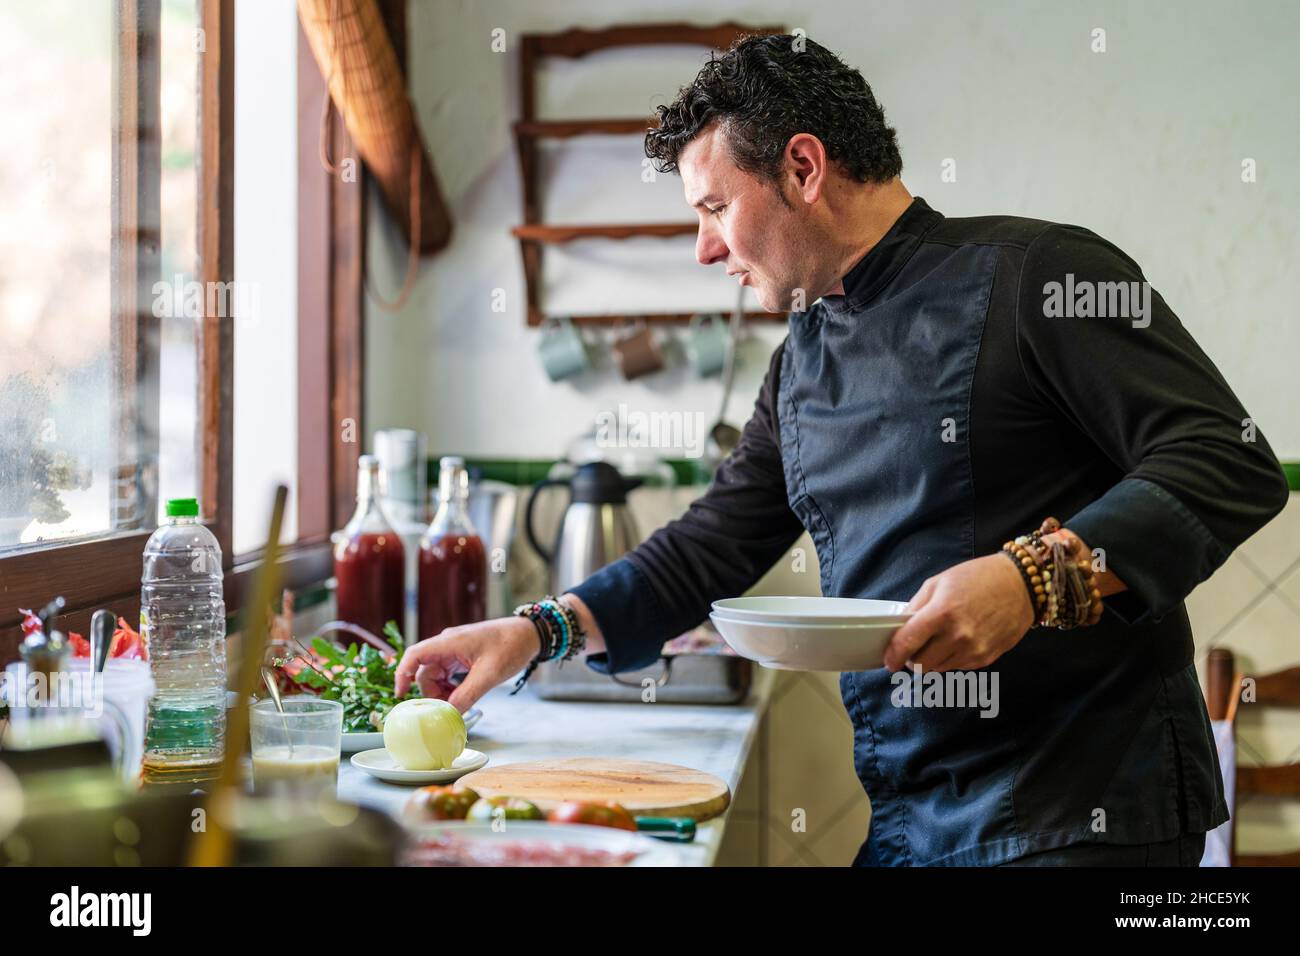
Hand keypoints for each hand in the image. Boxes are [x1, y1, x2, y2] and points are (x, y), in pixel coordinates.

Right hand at [394, 616, 539, 712]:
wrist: (530, 634)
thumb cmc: (511, 646)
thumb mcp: (489, 675)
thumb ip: (467, 695)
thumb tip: (449, 715)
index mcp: (449, 643)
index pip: (415, 655)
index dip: (402, 674)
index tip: (401, 695)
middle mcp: (447, 645)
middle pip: (425, 672)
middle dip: (432, 693)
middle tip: (448, 710)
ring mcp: (454, 650)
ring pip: (436, 676)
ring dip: (443, 693)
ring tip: (458, 705)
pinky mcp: (462, 656)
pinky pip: (448, 675)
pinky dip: (451, 688)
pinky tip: (463, 697)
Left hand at [882, 553, 1034, 672]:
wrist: (1021, 584)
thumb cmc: (978, 578)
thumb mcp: (939, 582)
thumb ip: (916, 606)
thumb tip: (900, 628)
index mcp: (942, 612)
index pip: (908, 642)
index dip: (894, 655)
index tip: (889, 660)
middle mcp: (958, 635)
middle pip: (921, 664)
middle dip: (911, 659)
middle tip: (912, 649)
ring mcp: (974, 650)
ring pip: (938, 669)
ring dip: (931, 660)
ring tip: (936, 642)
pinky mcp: (986, 658)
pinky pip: (957, 667)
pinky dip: (950, 659)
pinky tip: (956, 642)